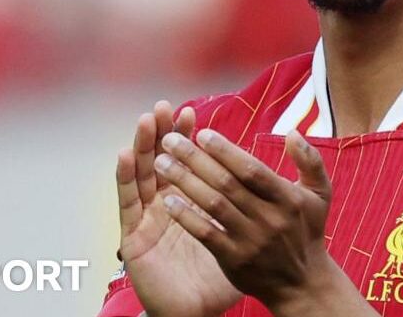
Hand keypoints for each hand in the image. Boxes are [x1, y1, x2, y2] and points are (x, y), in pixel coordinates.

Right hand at [115, 102, 241, 316]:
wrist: (198, 312)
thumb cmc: (221, 276)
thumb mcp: (246, 237)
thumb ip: (259, 209)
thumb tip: (279, 183)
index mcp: (192, 203)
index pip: (189, 163)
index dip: (189, 138)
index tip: (192, 113)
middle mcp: (165, 206)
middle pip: (161, 161)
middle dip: (163, 133)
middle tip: (163, 106)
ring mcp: (147, 220)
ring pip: (141, 175)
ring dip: (141, 145)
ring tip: (144, 119)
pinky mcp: (133, 238)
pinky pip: (127, 203)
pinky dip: (123, 178)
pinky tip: (123, 155)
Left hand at [155, 129, 379, 315]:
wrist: (301, 282)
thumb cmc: (306, 230)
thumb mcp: (319, 194)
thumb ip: (310, 161)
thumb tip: (292, 132)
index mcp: (287, 198)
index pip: (251, 170)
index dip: (225, 151)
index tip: (201, 133)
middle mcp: (270, 219)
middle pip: (227, 184)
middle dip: (195, 159)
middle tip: (170, 140)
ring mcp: (251, 240)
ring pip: (213, 205)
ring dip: (185, 182)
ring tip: (162, 163)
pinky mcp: (235, 259)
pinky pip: (206, 234)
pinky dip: (186, 217)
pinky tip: (168, 201)